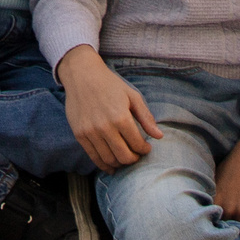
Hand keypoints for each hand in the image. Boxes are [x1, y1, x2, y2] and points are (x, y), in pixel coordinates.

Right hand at [57, 46, 163, 171]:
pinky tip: (111, 164)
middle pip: (124, 156)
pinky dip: (104, 164)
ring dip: (119, 163)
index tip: (146, 148)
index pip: (137, 144)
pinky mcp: (79, 135)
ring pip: (108, 159)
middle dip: (133, 159)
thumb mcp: (132, 96)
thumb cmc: (110, 85)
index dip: (144, 149)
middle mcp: (105, 127)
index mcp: (121, 117)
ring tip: (124, 158)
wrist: (82, 75)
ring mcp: (90, 132)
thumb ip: (146, 117)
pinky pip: (93, 156)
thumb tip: (159, 136)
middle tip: (136, 155)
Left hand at [214, 131, 239, 226]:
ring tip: (239, 222)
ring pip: (239, 229)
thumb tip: (202, 215)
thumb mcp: (213, 184)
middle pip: (225, 229)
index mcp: (215, 202)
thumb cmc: (229, 170)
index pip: (211, 224)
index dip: (214, 227)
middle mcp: (228, 208)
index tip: (214, 227)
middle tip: (228, 225)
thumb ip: (210, 200)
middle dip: (226, 228)